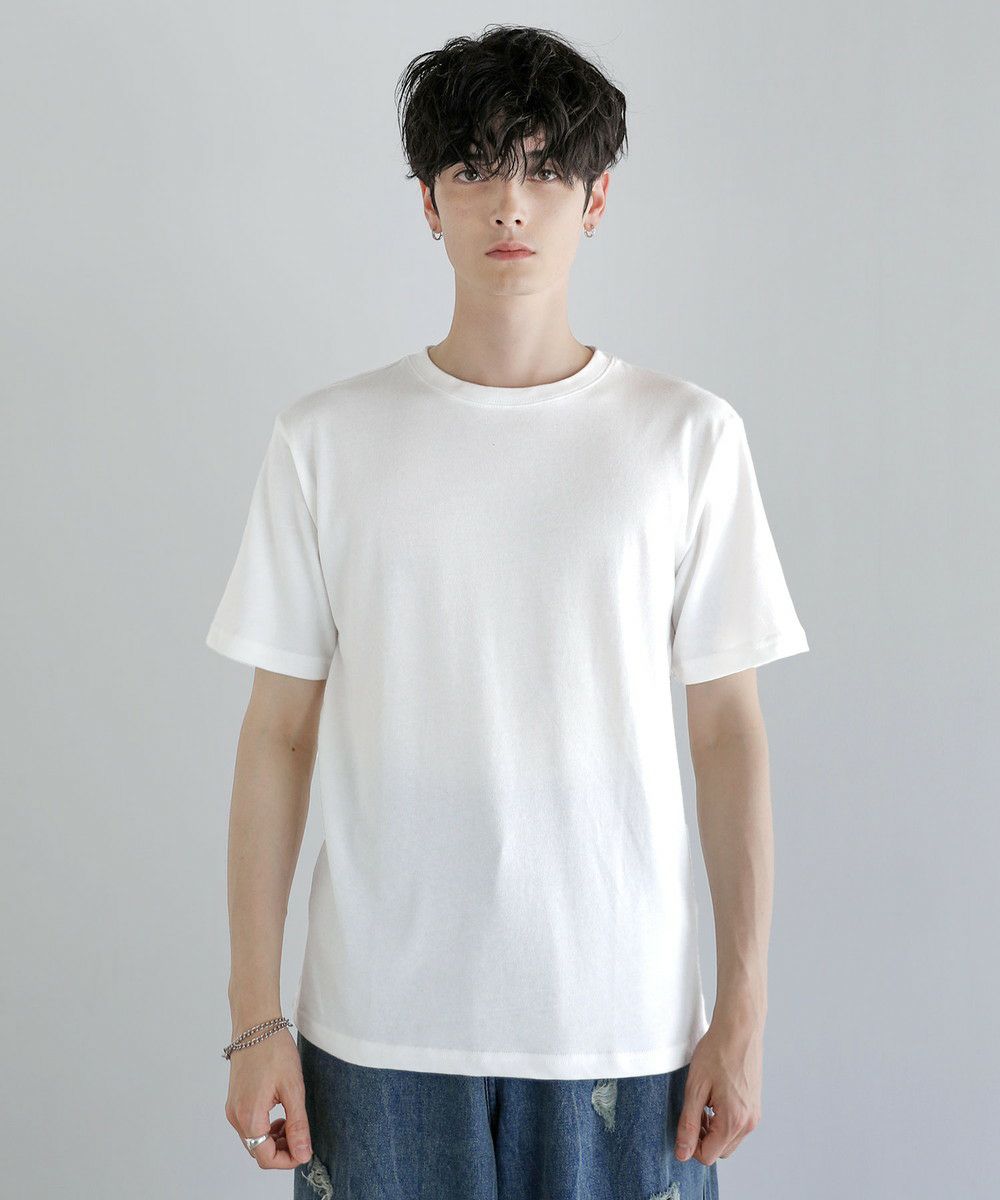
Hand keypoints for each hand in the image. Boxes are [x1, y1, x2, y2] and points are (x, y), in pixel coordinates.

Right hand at [225, 1028, 312, 1168]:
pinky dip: (264, 1127)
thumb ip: (297, 1125)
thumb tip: (302, 1153)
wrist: (255, 1024)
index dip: (287, 1160)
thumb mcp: (293, 1089)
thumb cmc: (274, 1050)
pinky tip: (279, 1113)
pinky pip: (248, 1125)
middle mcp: (236, 1117)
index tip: (305, 1150)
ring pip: (253, 1139)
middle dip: (281, 1149)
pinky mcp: (234, 1100)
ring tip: (292, 1122)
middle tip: (301, 1135)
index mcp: (250, 1116)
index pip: (266, 1157)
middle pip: (257, 1151)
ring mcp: (232, 1108)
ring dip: (273, 1139)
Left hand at [674, 1013, 763, 1165]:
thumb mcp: (695, 1088)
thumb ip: (688, 1124)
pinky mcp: (755, 1105)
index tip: (684, 1121)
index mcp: (734, 1121)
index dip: (691, 1144)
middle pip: (720, 1151)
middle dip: (703, 1138)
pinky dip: (723, 1120)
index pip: (708, 1155)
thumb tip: (682, 1154)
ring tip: (703, 1101)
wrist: (739, 1028)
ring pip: (729, 1139)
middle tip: (693, 1110)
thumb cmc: (716, 1053)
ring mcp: (754, 1114)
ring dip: (713, 1129)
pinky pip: (737, 1125)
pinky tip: (714, 1097)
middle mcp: (749, 1123)